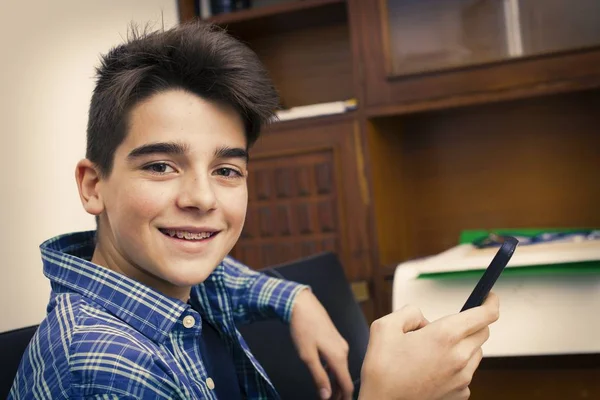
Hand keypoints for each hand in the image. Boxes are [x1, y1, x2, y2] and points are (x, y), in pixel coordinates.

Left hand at [290, 289, 353, 398]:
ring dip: (336, 381)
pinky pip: (337, 359)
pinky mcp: (335, 338)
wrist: (302, 304)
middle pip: (345, 377)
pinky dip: (333, 370)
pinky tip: (325, 372)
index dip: (345, 398)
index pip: (347, 384)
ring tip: (328, 392)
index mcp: (338, 357)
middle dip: (340, 392)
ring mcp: (340, 343)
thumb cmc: (303, 328)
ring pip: (341, 368)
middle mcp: (343, 350)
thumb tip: (327, 395)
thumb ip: (319, 376)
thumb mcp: (308, 356)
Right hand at [358, 293, 499, 399]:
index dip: (491, 302)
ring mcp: (462, 378)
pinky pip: (466, 373)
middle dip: (472, 323)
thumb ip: (410, 312)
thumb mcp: (385, 326)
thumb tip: (424, 319)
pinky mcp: (459, 393)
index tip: (490, 297)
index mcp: (444, 335)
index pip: (484, 315)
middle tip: (448, 325)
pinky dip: (456, 366)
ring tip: (433, 350)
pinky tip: (433, 368)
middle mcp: (459, 357)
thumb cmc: (382, 368)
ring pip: (475, 352)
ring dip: (463, 345)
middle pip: (483, 332)